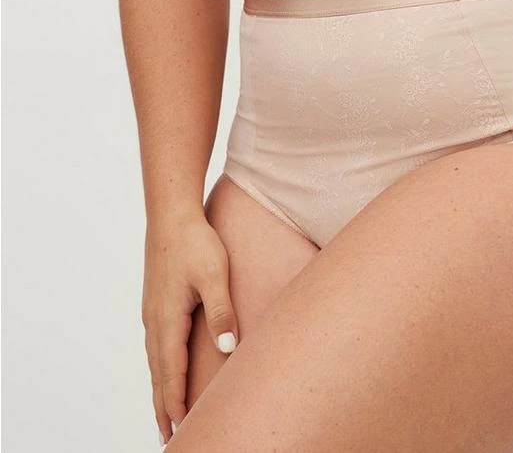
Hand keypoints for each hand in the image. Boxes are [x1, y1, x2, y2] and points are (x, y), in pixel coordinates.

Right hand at [142, 209, 240, 443]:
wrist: (171, 214)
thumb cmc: (195, 242)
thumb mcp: (214, 274)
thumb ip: (221, 310)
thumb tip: (228, 347)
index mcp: (167, 319)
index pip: (171, 372)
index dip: (174, 401)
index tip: (178, 427)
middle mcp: (155, 321)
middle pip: (158, 374)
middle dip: (163, 406)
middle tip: (168, 436)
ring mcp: (152, 312)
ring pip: (155, 361)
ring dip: (160, 389)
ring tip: (166, 413)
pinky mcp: (156, 303)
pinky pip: (155, 346)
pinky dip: (159, 368)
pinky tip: (165, 369)